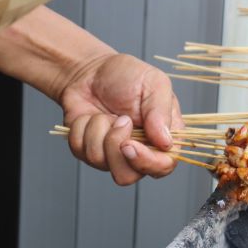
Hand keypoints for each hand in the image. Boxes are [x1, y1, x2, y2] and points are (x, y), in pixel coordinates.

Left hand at [60, 53, 184, 184]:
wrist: (90, 71)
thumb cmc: (127, 74)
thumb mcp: (154, 83)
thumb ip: (161, 111)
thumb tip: (166, 142)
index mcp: (163, 137)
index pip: (164, 165)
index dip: (147, 162)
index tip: (129, 145)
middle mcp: (140, 150)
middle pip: (129, 176)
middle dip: (115, 149)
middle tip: (117, 121)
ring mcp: (113, 153)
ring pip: (101, 164)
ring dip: (98, 132)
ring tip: (105, 113)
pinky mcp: (89, 150)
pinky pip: (81, 152)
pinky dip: (82, 129)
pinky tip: (90, 116)